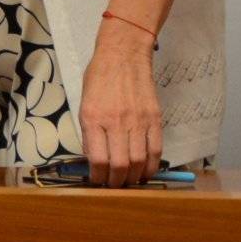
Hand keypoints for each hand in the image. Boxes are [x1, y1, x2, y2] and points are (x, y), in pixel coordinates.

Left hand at [77, 24, 164, 187]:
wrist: (123, 55)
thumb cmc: (99, 78)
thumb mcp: (84, 103)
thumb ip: (90, 132)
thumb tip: (94, 159)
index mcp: (93, 118)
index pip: (98, 159)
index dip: (98, 177)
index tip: (97, 181)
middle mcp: (116, 122)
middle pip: (120, 165)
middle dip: (116, 182)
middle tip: (114, 186)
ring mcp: (138, 121)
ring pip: (139, 161)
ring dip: (134, 177)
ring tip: (128, 181)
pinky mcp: (155, 119)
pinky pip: (156, 150)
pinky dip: (151, 166)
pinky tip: (145, 171)